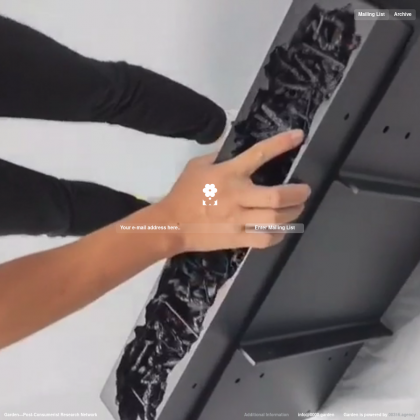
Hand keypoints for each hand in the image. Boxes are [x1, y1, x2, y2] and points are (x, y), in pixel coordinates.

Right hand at [157, 129, 310, 251]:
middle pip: (277, 196)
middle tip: (305, 190)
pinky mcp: (237, 239)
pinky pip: (265, 239)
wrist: (171, 224)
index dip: (281, 144)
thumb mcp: (197, 166)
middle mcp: (237, 196)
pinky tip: (281, 229)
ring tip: (297, 208)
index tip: (299, 136)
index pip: (259, 154)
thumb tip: (236, 151)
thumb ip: (218, 157)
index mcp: (228, 174)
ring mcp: (238, 220)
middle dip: (298, 193)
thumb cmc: (184, 192)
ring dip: (293, 213)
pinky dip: (279, 234)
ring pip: (276, 219)